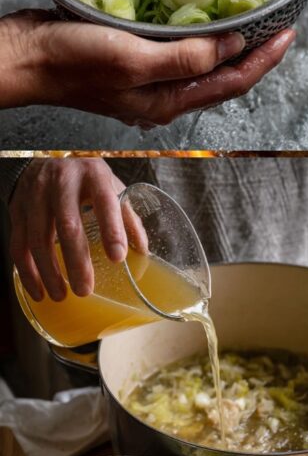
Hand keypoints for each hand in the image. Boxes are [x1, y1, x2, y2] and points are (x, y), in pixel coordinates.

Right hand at [0, 10, 294, 125]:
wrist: (21, 57)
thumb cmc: (72, 62)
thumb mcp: (135, 61)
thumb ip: (186, 59)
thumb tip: (235, 46)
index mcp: (169, 101)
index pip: (232, 83)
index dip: (265, 60)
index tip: (288, 33)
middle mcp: (163, 93)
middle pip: (222, 75)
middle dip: (254, 52)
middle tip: (277, 22)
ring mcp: (147, 77)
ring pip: (201, 61)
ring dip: (228, 41)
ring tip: (251, 15)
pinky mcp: (131, 57)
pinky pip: (176, 46)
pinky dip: (196, 31)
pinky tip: (202, 11)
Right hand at [9, 157, 128, 300]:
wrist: (45, 159)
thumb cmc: (85, 178)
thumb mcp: (110, 186)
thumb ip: (126, 215)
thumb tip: (142, 251)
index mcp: (93, 174)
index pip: (104, 201)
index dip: (112, 230)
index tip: (118, 258)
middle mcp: (62, 182)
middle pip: (67, 225)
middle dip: (76, 261)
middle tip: (84, 290)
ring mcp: (35, 195)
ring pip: (38, 238)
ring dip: (49, 272)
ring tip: (61, 295)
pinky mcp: (17, 209)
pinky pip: (19, 245)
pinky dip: (28, 272)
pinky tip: (38, 291)